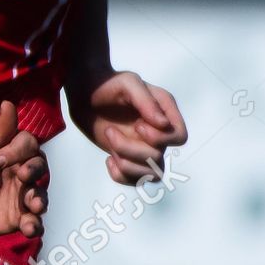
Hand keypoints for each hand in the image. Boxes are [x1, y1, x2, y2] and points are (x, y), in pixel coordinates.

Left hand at [0, 100, 48, 238]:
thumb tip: (9, 104)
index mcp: (8, 153)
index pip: (28, 145)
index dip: (19, 150)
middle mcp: (17, 173)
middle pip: (40, 168)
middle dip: (36, 171)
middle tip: (22, 177)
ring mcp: (17, 196)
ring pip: (40, 195)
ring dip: (40, 200)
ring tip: (33, 205)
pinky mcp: (15, 218)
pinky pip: (33, 222)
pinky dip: (36, 225)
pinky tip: (29, 228)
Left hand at [68, 69, 185, 185]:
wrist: (85, 91)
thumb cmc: (108, 83)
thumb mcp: (128, 84)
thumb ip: (146, 102)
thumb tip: (163, 124)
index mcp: (165, 111)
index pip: (179, 137)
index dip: (160, 138)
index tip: (137, 125)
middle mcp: (158, 131)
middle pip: (159, 158)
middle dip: (132, 150)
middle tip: (110, 132)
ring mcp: (143, 146)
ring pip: (151, 174)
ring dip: (127, 165)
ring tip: (110, 146)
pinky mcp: (128, 156)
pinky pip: (134, 181)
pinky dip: (120, 176)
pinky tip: (108, 159)